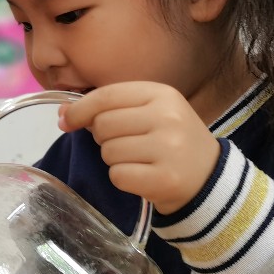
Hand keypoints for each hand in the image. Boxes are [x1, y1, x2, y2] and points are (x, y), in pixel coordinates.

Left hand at [57, 81, 220, 213]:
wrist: (208, 177)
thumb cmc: (170, 141)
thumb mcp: (149, 113)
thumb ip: (108, 108)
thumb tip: (64, 113)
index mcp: (162, 94)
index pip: (106, 96)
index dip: (80, 109)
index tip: (67, 120)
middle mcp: (167, 117)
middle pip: (103, 125)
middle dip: (104, 138)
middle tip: (127, 144)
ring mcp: (168, 149)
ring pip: (108, 152)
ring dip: (115, 160)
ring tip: (140, 160)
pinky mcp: (164, 179)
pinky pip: (118, 176)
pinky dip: (122, 179)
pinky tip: (142, 176)